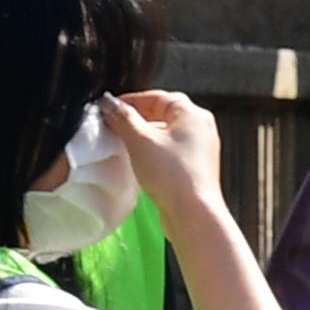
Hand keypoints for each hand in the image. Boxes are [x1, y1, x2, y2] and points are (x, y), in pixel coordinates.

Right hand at [101, 91, 224, 216]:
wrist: (193, 213)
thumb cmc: (171, 173)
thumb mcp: (140, 140)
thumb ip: (122, 118)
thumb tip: (108, 103)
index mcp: (192, 113)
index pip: (156, 96)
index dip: (129, 101)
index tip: (109, 108)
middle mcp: (201, 126)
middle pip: (163, 113)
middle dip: (137, 118)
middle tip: (114, 125)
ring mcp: (201, 147)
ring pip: (167, 133)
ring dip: (145, 135)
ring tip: (124, 142)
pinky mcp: (197, 167)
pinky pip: (172, 150)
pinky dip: (155, 150)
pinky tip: (141, 160)